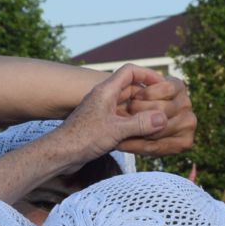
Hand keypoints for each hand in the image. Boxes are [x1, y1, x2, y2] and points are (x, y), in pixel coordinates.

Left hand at [56, 65, 171, 163]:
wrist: (60, 154)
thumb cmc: (82, 138)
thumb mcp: (115, 130)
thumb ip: (140, 123)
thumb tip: (163, 118)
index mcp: (106, 90)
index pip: (130, 71)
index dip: (148, 75)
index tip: (162, 85)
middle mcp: (104, 97)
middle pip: (132, 89)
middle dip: (148, 97)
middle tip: (164, 107)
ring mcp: (102, 111)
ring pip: (128, 106)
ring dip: (142, 112)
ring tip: (157, 121)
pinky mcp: (100, 124)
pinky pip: (122, 119)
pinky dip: (133, 124)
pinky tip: (142, 134)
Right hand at [120, 74, 195, 157]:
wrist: (148, 102)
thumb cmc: (144, 125)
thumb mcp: (140, 140)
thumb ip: (137, 142)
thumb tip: (123, 143)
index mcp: (183, 142)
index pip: (155, 147)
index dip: (134, 144)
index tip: (119, 142)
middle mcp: (190, 124)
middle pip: (159, 127)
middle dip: (136, 124)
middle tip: (120, 122)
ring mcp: (186, 105)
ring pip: (160, 109)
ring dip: (138, 108)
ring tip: (127, 109)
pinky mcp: (180, 86)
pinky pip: (163, 90)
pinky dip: (147, 93)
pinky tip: (137, 96)